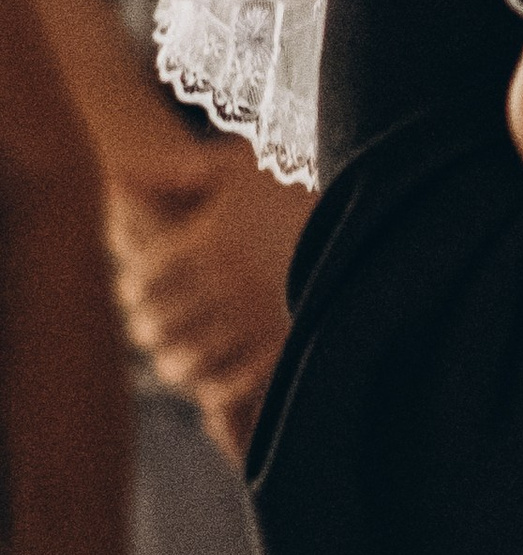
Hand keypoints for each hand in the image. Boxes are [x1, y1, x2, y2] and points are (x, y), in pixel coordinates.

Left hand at [103, 137, 306, 447]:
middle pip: (157, 324)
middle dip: (149, 328)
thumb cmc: (295, 194)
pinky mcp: (279, 350)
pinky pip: (225, 385)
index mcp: (208, 244)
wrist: (367, 221)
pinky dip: (211, 387)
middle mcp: (224, 286)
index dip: (132, 291)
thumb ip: (186, 168)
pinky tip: (213, 376)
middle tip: (152, 328)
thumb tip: (124, 171)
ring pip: (184, 360)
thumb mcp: (243, 168)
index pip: (142, 281)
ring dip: (174, 362)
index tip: (137, 293)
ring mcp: (252, 322)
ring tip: (176, 357)